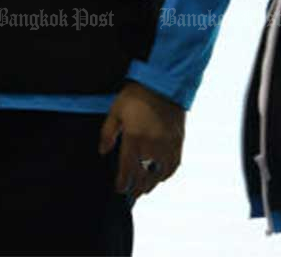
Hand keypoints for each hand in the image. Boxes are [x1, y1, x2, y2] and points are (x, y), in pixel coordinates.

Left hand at [99, 81, 184, 200]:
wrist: (162, 85)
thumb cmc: (135, 97)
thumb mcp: (115, 112)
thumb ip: (108, 133)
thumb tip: (102, 152)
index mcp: (134, 139)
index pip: (127, 169)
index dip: (122, 183)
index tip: (118, 189)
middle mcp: (152, 147)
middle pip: (144, 176)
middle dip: (136, 188)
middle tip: (131, 195)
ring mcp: (167, 146)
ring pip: (159, 174)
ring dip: (151, 184)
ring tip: (145, 189)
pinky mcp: (178, 143)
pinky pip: (173, 166)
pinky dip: (166, 174)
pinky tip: (161, 177)